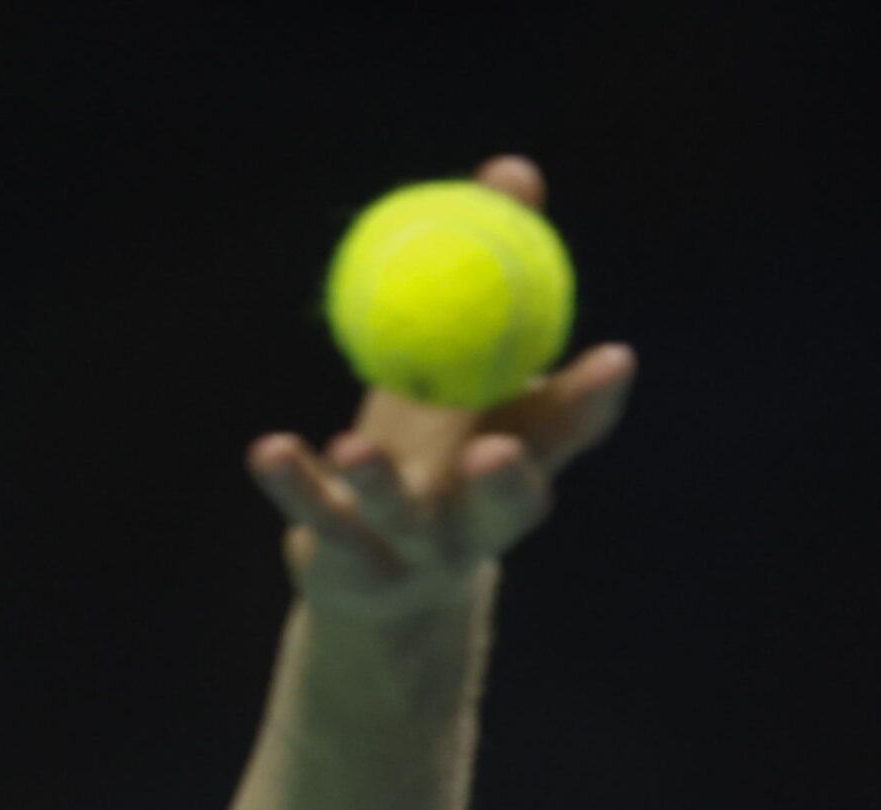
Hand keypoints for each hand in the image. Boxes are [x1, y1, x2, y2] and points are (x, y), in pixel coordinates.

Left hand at [247, 153, 636, 621]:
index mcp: (521, 469)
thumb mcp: (468, 373)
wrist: (379, 565)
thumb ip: (495, 289)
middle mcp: (478, 521)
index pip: (566, 437)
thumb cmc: (438, 449)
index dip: (591, 404)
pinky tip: (267, 449)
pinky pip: (319, 520)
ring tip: (354, 446)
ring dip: (381, 484)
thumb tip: (513, 173)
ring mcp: (415, 551)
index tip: (613, 360)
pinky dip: (294, 483)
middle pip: (504, 509)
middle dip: (504, 484)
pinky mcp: (350, 564)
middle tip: (491, 452)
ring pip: (403, 520)